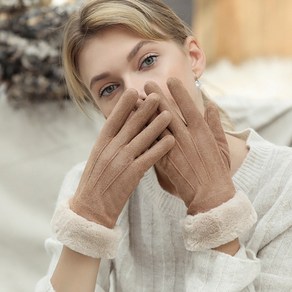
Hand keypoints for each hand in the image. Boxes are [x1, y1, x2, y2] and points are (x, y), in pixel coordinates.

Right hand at [70, 89, 174, 227]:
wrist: (90, 210)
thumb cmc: (95, 183)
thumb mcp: (98, 159)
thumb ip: (109, 144)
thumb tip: (121, 130)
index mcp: (100, 144)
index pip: (113, 120)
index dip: (124, 106)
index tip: (133, 92)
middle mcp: (110, 150)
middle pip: (130, 125)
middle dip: (144, 109)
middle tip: (157, 95)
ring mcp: (121, 162)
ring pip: (142, 139)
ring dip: (157, 125)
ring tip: (169, 113)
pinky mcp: (131, 175)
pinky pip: (148, 158)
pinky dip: (160, 149)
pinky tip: (171, 140)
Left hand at [145, 78, 234, 214]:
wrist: (209, 196)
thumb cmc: (218, 172)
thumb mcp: (222, 147)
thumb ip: (215, 125)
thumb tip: (211, 105)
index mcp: (202, 132)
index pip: (189, 107)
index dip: (179, 92)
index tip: (170, 79)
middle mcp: (186, 138)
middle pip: (168, 112)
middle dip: (157, 96)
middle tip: (146, 83)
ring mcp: (173, 149)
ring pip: (156, 126)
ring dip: (145, 112)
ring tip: (135, 100)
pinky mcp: (164, 162)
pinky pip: (150, 144)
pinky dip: (142, 133)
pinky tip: (133, 124)